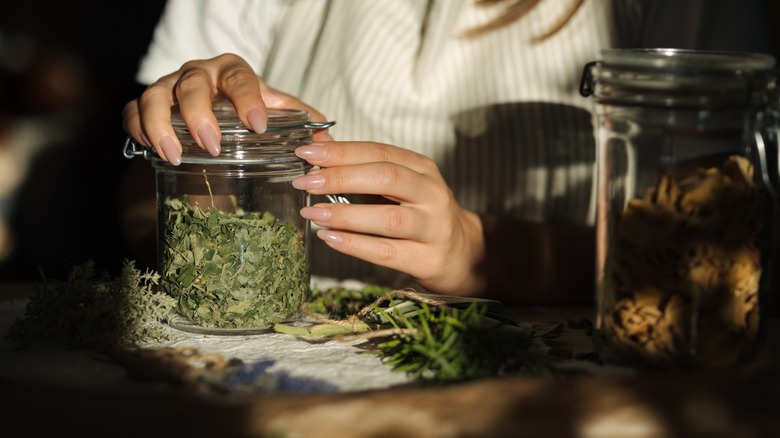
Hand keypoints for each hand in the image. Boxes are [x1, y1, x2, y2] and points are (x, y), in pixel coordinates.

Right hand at [122, 53, 330, 164]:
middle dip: (200, 115)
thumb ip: (299, 122)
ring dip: (161, 125)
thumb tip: (325, 142)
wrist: (215, 108)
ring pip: (154, 96)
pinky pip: (132, 111)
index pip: (241, 78)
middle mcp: (199, 74)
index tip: (257, 124)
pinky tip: (148, 148)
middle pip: (192, 85)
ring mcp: (169, 87)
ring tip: (173, 154)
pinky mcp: (147, 104)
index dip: (247, 99)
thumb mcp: (274, 111)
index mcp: (233, 72)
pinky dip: (136, 128)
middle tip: (211, 146)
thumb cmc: (247, 108)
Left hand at [292, 141, 485, 295]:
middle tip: (305, 182)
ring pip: (388, 218)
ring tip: (313, 213)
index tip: (305, 153)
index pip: (379, 152)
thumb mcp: (398, 184)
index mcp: (422, 169)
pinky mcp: (427, 258)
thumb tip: (318, 145)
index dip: (341, 151)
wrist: (460, 253)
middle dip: (340, 177)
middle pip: (386, 177)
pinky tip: (330, 238)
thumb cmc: (419, 214)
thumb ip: (361, 166)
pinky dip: (356, 245)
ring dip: (346, 214)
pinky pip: (387, 251)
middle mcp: (431, 194)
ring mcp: (432, 228)